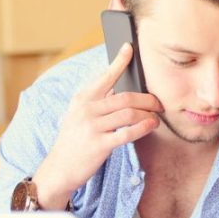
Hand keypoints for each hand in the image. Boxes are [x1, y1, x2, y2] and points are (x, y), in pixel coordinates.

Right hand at [33, 42, 161, 208]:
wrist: (59, 168)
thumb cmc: (74, 140)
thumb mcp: (79, 115)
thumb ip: (97, 102)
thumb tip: (125, 91)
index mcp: (82, 98)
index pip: (105, 76)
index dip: (119, 61)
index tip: (129, 48)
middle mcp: (86, 109)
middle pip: (126, 97)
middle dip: (148, 99)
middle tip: (159, 103)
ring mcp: (92, 127)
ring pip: (129, 114)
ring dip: (148, 115)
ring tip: (156, 118)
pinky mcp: (99, 145)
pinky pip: (128, 133)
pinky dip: (143, 128)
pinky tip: (151, 126)